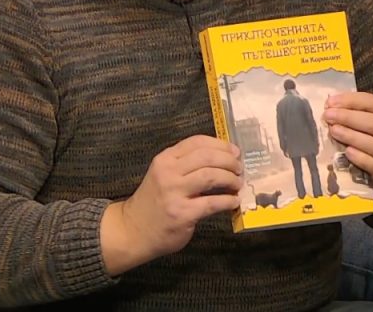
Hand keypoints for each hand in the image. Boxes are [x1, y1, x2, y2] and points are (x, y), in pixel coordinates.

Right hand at [103, 136, 242, 268]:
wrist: (133, 230)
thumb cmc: (154, 202)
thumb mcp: (164, 175)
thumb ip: (186, 165)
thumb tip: (223, 159)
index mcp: (165, 159)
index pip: (197, 142)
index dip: (220, 144)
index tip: (234, 151)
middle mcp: (168, 172)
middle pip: (207, 156)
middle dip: (229, 161)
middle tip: (239, 168)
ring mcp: (174, 193)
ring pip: (211, 176)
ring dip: (231, 179)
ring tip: (237, 184)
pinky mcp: (182, 213)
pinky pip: (212, 203)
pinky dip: (228, 201)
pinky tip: (233, 202)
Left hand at [323, 92, 372, 205]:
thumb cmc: (370, 143)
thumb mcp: (366, 125)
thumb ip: (352, 113)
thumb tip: (329, 105)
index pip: (372, 102)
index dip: (351, 100)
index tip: (330, 102)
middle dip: (349, 118)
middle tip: (328, 116)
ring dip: (353, 136)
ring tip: (334, 131)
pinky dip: (360, 158)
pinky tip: (347, 153)